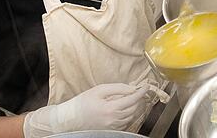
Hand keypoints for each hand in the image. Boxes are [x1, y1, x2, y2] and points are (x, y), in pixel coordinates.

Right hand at [23, 83, 147, 136]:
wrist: (70, 119)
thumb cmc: (82, 103)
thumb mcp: (99, 90)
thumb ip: (117, 88)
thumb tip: (131, 88)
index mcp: (111, 108)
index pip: (133, 99)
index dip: (141, 92)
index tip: (146, 86)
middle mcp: (114, 120)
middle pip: (134, 108)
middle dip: (138, 98)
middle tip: (137, 90)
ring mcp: (113, 127)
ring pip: (131, 116)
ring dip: (134, 106)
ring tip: (129, 98)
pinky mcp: (111, 130)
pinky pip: (125, 122)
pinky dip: (128, 114)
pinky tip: (123, 108)